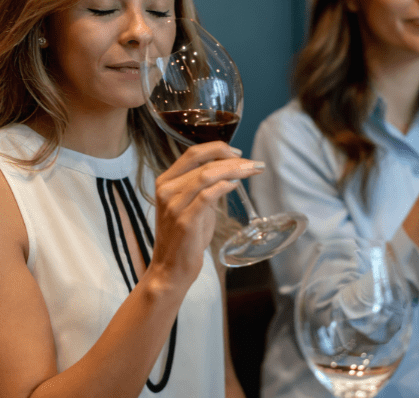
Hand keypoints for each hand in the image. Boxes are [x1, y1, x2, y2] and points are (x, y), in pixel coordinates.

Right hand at [150, 142, 263, 285]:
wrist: (171, 269)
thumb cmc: (184, 238)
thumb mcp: (192, 205)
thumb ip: (205, 187)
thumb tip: (229, 171)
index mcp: (166, 181)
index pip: (193, 153)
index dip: (218, 148)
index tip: (239, 153)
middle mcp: (166, 190)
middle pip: (202, 161)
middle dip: (231, 158)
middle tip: (253, 163)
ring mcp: (174, 205)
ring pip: (207, 175)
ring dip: (234, 170)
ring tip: (252, 171)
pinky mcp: (185, 220)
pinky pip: (207, 195)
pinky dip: (224, 186)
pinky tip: (236, 185)